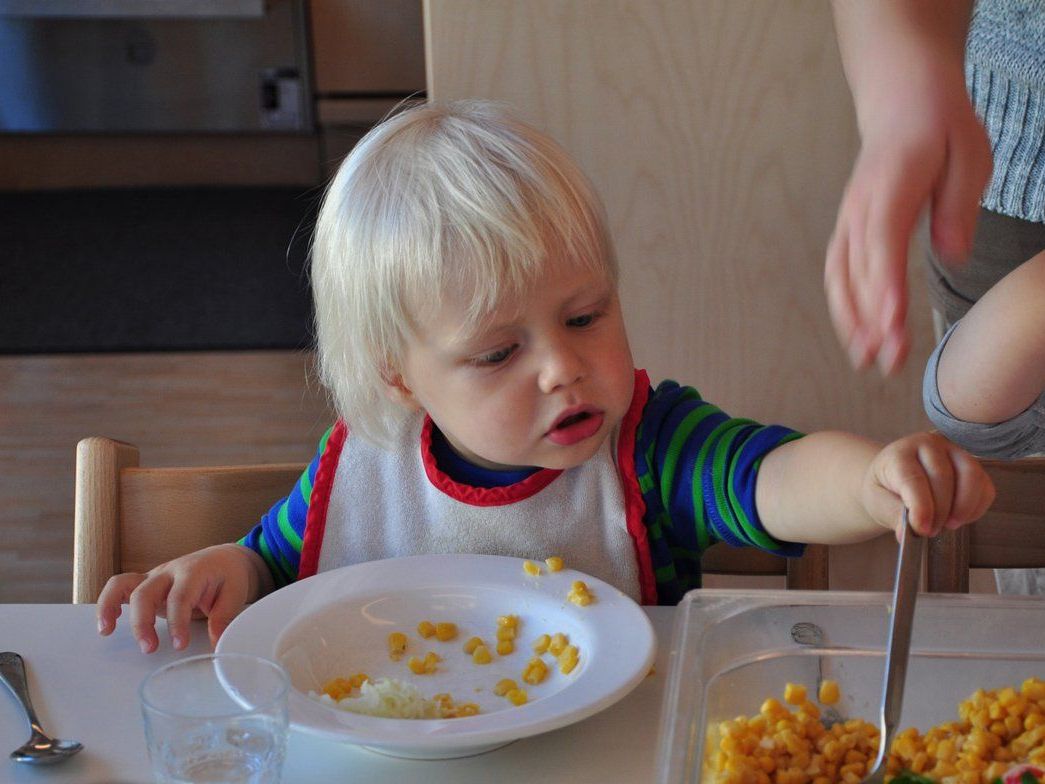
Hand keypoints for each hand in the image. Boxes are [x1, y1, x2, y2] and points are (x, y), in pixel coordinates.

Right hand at [96, 544, 268, 652]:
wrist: (224, 559)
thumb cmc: (229, 575)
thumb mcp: (235, 593)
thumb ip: (224, 617)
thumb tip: (215, 642)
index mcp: (193, 571)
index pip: (179, 597)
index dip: (177, 622)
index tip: (180, 645)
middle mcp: (169, 571)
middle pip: (145, 592)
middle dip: (143, 622)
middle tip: (149, 648)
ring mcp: (154, 576)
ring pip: (123, 584)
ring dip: (111, 606)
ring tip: (106, 631)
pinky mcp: (146, 584)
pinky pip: (120, 588)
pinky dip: (108, 603)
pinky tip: (107, 625)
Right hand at [825, 48, 991, 374]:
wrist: (900, 99)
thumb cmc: (940, 127)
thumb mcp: (969, 155)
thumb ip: (957, 206)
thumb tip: (952, 255)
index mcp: (890, 187)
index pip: (882, 244)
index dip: (884, 285)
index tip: (892, 322)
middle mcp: (859, 209)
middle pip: (859, 271)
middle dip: (871, 320)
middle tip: (888, 361)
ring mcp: (848, 220)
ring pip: (840, 278)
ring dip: (851, 322)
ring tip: (866, 360)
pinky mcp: (847, 230)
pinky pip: (837, 274)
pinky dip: (843, 308)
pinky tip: (855, 336)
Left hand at [861, 432, 994, 537]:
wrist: (893, 479)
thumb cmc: (884, 489)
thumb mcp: (877, 502)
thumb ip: (892, 515)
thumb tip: (907, 534)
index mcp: (899, 453)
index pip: (913, 478)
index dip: (921, 507)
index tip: (923, 529)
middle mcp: (929, 445)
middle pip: (943, 477)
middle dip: (940, 511)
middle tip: (930, 532)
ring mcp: (954, 451)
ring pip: (971, 476)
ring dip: (963, 508)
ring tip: (948, 525)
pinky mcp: (972, 465)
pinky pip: (985, 486)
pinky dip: (976, 508)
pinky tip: (959, 519)